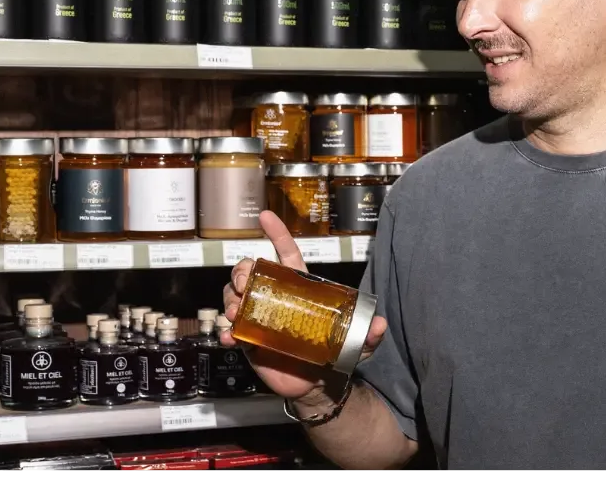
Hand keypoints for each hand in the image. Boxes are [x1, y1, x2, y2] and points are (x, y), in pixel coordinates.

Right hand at [223, 210, 387, 406]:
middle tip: (244, 285)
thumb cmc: (332, 356)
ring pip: (234, 295)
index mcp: (298, 289)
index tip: (265, 217)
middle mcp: (275, 298)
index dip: (276, 234)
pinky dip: (226, 330)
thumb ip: (368, 334)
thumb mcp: (355, 344)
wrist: (316, 387)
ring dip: (231, 299)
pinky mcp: (249, 340)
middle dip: (241, 271)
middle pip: (250, 271)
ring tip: (238, 313)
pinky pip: (230, 329)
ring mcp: (259, 318)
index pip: (286, 255)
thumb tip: (379, 324)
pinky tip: (230, 336)